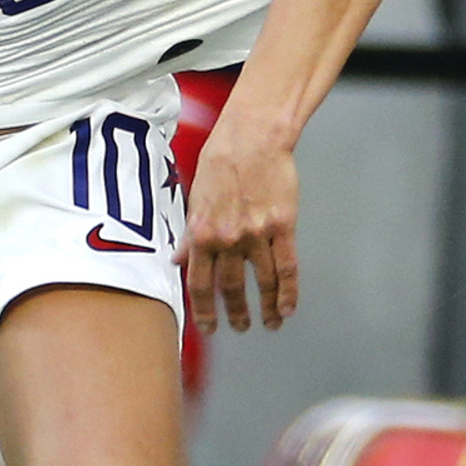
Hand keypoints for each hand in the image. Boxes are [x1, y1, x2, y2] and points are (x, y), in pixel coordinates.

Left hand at [183, 124, 300, 332]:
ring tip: (269, 323)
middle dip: (236, 312)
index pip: (200, 284)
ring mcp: (257, 235)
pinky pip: (287, 267)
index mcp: (202, 234)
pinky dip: (288, 292)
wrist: (252, 138)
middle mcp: (228, 239)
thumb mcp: (195, 199)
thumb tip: (177, 261)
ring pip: (263, 282)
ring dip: (266, 308)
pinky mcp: (283, 226)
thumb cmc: (220, 163)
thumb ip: (189, 235)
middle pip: (231, 288)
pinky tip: (287, 308)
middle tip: (240, 327)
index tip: (208, 327)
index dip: (203, 311)